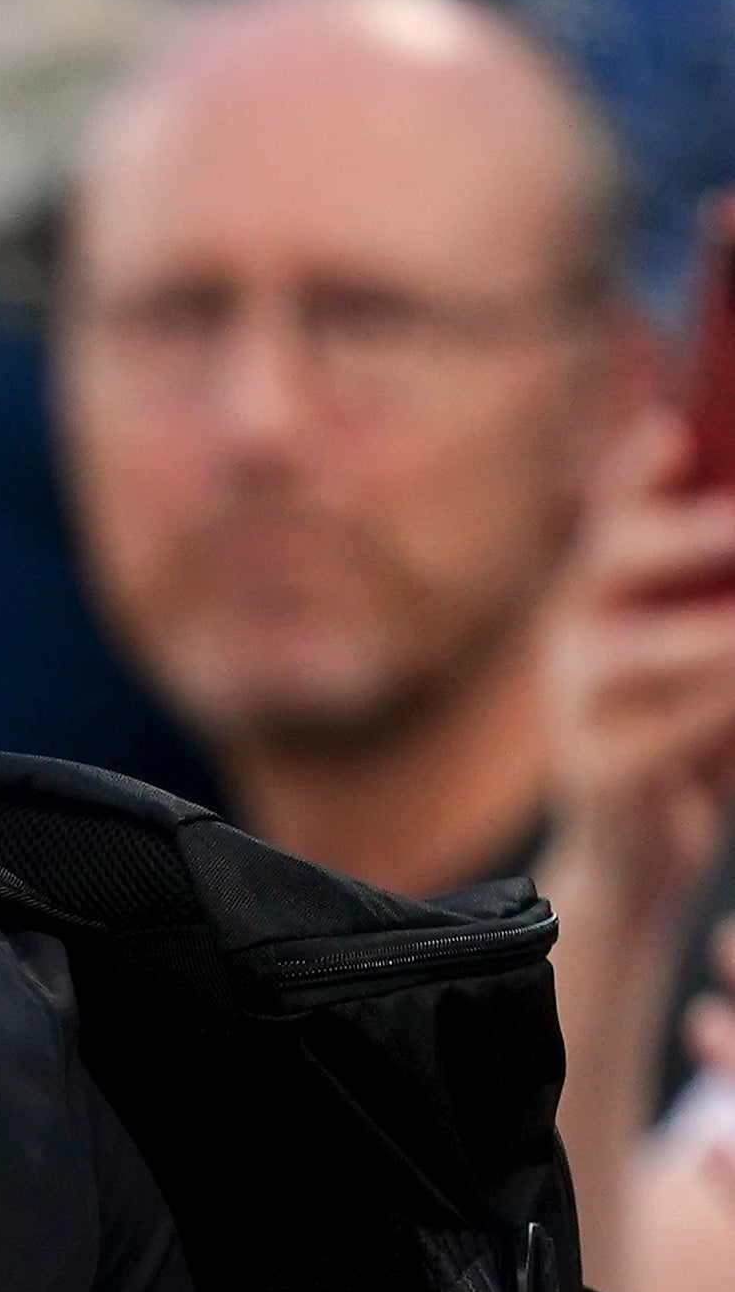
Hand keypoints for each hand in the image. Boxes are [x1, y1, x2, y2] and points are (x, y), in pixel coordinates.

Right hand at [545, 410, 734, 921]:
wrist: (639, 858)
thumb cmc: (697, 736)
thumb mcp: (713, 655)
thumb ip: (723, 598)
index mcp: (601, 601)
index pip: (609, 518)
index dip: (632, 474)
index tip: (673, 434)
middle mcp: (572, 641)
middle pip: (608, 562)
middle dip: (687, 535)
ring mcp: (576, 708)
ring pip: (638, 651)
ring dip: (717, 634)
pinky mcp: (601, 772)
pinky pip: (668, 731)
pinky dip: (721, 707)